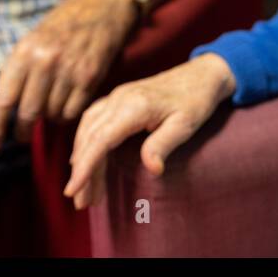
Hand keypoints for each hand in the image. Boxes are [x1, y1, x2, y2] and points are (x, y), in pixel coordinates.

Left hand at [0, 0, 138, 154]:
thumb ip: (10, 74)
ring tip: (49, 108)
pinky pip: (73, 111)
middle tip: (21, 136)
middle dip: (22, 131)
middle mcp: (45, 61)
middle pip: (28, 113)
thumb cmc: (64, 22)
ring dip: (47, 119)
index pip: (2, 100)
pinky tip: (66, 104)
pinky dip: (66, 115)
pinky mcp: (92, 77)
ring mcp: (70, 70)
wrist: (106, 4)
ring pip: (51, 115)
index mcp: (24, 51)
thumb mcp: (31, 41)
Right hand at [64, 53, 236, 209]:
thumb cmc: (196, 100)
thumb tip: (152, 170)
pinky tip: (84, 158)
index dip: (85, 166)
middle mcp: (120, 99)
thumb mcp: (185, 124)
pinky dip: (85, 141)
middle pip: (89, 138)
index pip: (100, 140)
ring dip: (82, 159)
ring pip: (88, 129)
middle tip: (81, 202)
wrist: (202, 74)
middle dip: (81, 171)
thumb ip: (164, 145)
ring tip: (85, 189)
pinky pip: (93, 120)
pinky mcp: (119, 98)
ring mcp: (117, 96)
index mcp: (135, 106)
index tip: (74, 189)